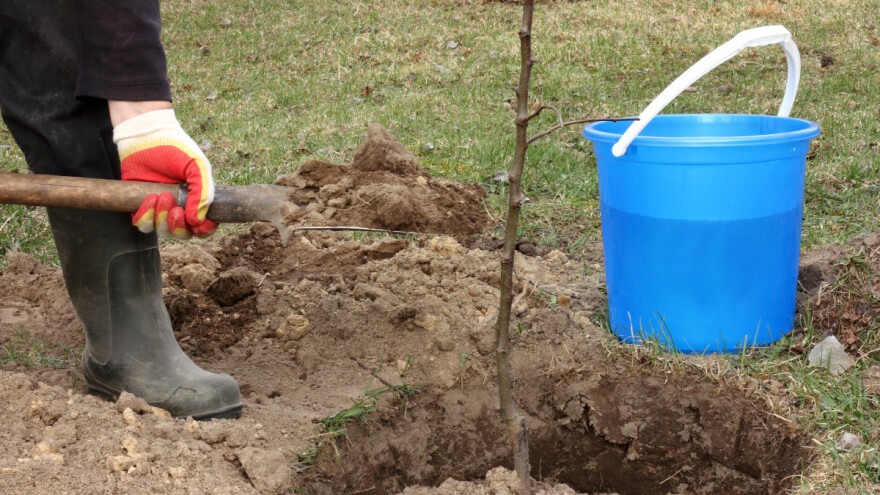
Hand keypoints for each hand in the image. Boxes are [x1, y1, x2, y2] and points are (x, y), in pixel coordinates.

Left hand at [112, 107, 216, 237]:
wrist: (146, 135)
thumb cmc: (176, 148)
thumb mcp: (198, 167)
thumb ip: (203, 193)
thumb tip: (197, 221)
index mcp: (196, 200)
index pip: (203, 227)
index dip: (203, 230)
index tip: (200, 225)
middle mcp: (179, 207)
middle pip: (181, 233)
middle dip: (178, 226)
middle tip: (175, 208)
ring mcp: (158, 208)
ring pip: (161, 231)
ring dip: (162, 219)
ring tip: (161, 196)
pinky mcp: (138, 205)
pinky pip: (142, 225)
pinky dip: (145, 217)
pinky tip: (149, 198)